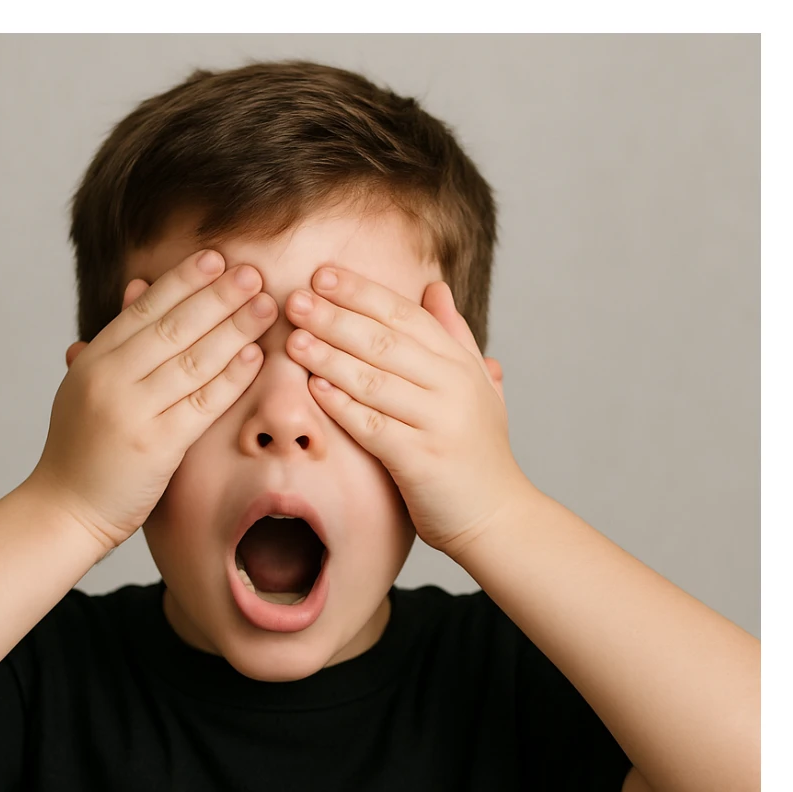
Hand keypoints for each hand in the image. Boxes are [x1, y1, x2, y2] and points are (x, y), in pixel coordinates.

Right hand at [27, 250, 274, 551]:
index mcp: (93, 360)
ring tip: (265, 305)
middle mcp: (110, 379)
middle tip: (253, 271)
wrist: (64, 510)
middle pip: (173, 326)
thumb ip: (117, 338)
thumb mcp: (87, 384)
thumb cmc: (82, 449)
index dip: (183, 280)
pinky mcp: (156, 445)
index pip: (144, 309)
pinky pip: (202, 403)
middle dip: (217, 295)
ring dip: (234, 328)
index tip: (217, 257)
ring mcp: (133, 411)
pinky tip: (255, 355)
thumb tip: (139, 285)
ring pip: (193, 359)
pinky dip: (231, 376)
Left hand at [283, 267, 534, 558]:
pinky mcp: (422, 459)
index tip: (323, 275)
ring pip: (374, 380)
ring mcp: (438, 422)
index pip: (406, 314)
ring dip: (330, 356)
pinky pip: (373, 426)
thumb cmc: (478, 452)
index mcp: (460, 363)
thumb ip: (454, 336)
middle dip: (336, 317)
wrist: (498, 517)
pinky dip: (342, 405)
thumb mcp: (477, 386)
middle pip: (385, 340)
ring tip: (294, 339)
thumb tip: (435, 287)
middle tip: (295, 299)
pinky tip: (314, 388)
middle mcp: (452, 386)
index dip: (362, 292)